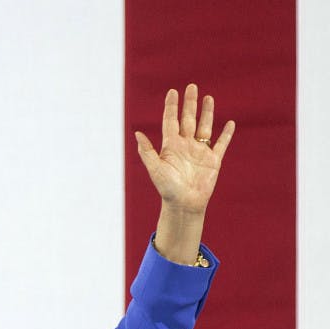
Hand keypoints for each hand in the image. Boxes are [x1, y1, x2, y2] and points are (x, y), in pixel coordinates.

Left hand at [135, 84, 234, 263]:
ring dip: (207, 113)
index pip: (171, 121)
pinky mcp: (213, 160)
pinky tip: (229, 123)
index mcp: (171, 146)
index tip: (172, 92)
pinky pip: (221, 144)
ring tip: (208, 97)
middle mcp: (185, 146)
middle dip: (190, 103)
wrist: (184, 204)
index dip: (171, 107)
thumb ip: (147, 152)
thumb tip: (137, 134)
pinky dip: (226, 134)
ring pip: (204, 127)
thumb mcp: (155, 169)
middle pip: (188, 119)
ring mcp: (200, 152)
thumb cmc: (167, 188)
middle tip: (191, 86)